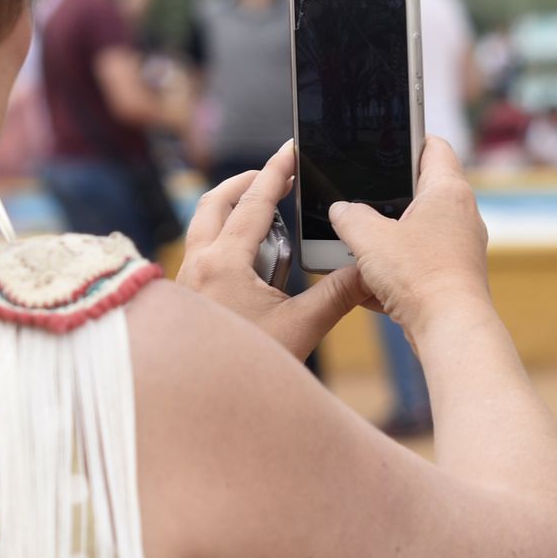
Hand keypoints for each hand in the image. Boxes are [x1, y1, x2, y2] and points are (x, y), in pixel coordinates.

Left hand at [178, 141, 370, 360]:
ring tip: (265, 216)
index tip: (290, 150)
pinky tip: (247, 263)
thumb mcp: (301, 328)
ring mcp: (186, 282)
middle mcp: (196, 265)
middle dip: (243, 184)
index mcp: (223, 262)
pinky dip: (222, 240)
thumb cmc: (247, 369)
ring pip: (202, 228)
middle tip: (272, 177)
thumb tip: (370, 269)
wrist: (201, 407)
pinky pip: (200, 253)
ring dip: (230, 212)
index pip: (253, 203)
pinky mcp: (186, 298)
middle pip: (213, 203)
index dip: (276, 173)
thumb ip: (337, 294)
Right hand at [328, 137, 491, 333]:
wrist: (449, 329)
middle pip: (421, 190)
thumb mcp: (368, 238)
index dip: (409, 137)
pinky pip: (419, 262)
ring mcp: (460, 247)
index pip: (433, 146)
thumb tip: (341, 211)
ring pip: (417, 230)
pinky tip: (370, 283)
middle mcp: (461, 214)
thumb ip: (348, 217)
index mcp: (448, 191)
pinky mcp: (453, 275)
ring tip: (360, 246)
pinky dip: (396, 268)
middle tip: (360, 199)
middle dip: (388, 198)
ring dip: (389, 238)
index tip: (385, 142)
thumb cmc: (420, 277)